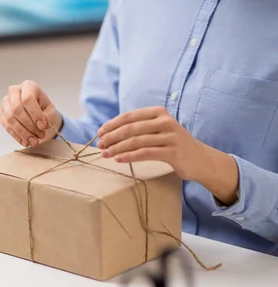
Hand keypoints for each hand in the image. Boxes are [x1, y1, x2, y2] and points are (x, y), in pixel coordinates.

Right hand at [0, 80, 61, 146]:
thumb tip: (41, 125)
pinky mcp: (2, 114)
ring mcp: (5, 102)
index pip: (28, 99)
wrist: (37, 115)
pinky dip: (16, 136)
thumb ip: (48, 116)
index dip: (35, 114)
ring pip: (10, 119)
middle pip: (17, 109)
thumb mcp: (51, 111)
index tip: (42, 126)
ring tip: (33, 141)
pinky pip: (6, 126)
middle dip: (29, 126)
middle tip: (39, 136)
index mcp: (28, 86)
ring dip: (23, 133)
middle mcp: (14, 91)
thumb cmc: (44, 110)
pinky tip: (25, 142)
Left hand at [97, 106, 238, 204]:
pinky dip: (129, 156)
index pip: (129, 116)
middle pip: (130, 128)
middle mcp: (165, 121)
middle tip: (100, 145)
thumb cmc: (173, 145)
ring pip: (136, 141)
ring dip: (117, 148)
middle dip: (112, 137)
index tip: (99, 133)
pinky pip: (145, 153)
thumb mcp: (158, 130)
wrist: (200, 159)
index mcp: (159, 112)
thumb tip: (110, 133)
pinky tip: (119, 160)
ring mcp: (170, 136)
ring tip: (105, 154)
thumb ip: (140, 128)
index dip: (112, 124)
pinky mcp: (172, 152)